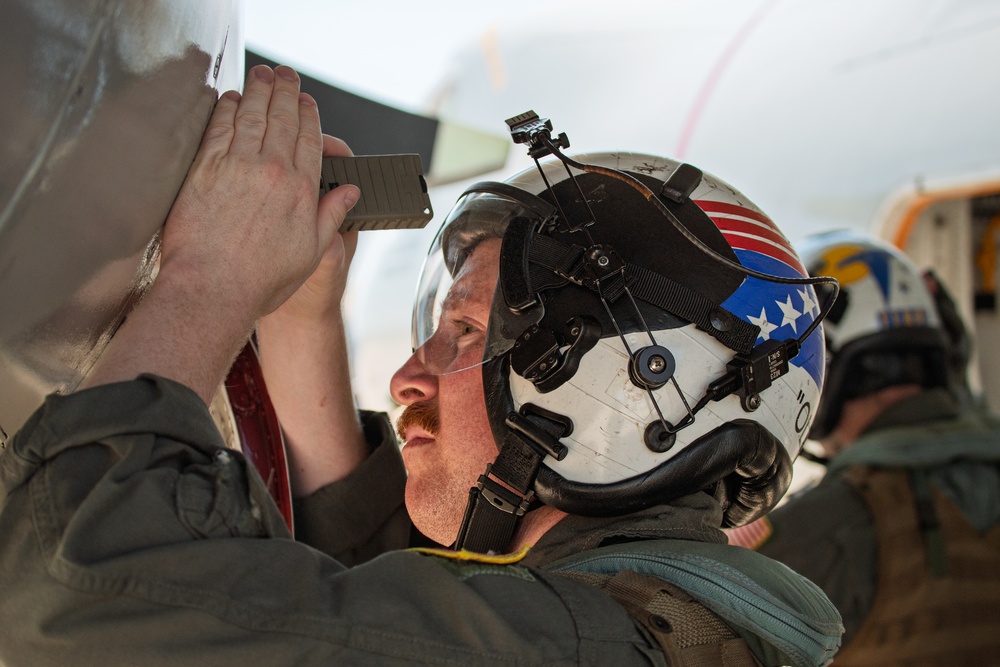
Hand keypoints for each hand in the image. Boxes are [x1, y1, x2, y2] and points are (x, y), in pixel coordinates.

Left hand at [159, 65, 358, 320]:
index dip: (308, 115)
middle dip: (285, 91)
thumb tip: (349, 192)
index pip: (310, 140)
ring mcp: (237, 166)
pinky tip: (230, 98)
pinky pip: (219, 127)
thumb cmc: (260, 280)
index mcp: (302, 190)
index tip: (306, 100)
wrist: (213, 290)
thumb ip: (331, 215)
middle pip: (281, 119)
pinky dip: (226, 108)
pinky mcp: (205, 169)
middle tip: (285, 74)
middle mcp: (272, 171)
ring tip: (261, 74)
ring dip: (258, 90)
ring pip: (251, 115)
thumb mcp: (311, 253)